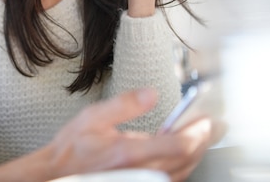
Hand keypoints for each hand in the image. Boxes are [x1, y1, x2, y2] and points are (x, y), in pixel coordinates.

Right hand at [44, 89, 221, 181]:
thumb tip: (150, 94)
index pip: (179, 146)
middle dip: (202, 141)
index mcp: (129, 153)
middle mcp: (139, 173)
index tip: (205, 120)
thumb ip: (124, 105)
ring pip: (182, 172)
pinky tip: (180, 153)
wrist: (58, 174)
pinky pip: (172, 178)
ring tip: (200, 137)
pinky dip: (182, 164)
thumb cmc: (73, 149)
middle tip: (211, 126)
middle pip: (187, 160)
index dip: (198, 132)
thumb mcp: (93, 117)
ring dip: (195, 154)